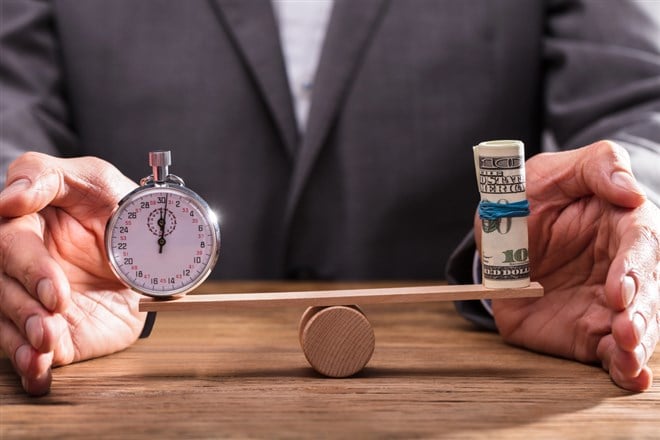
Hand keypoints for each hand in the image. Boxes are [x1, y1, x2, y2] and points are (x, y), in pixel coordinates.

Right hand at [0, 152, 144, 394]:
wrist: (153, 253)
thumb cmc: (120, 207)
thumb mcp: (94, 178)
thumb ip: (47, 177)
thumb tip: (8, 198)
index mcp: (25, 224)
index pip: (8, 242)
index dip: (28, 265)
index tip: (52, 286)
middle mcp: (23, 265)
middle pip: (4, 285)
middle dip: (26, 304)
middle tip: (56, 310)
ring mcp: (35, 301)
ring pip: (8, 322)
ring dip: (24, 337)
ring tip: (47, 345)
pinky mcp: (55, 331)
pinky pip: (31, 353)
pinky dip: (31, 367)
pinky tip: (39, 375)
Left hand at [478, 140, 658, 391]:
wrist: (501, 235)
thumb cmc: (532, 196)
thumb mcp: (553, 171)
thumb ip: (597, 167)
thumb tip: (631, 191)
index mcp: (623, 225)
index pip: (641, 246)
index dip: (634, 268)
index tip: (619, 288)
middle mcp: (624, 268)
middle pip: (647, 292)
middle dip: (639, 312)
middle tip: (624, 327)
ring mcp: (608, 304)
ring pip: (637, 326)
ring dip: (637, 344)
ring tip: (627, 353)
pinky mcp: (590, 330)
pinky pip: (611, 353)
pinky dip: (623, 368)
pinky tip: (631, 377)